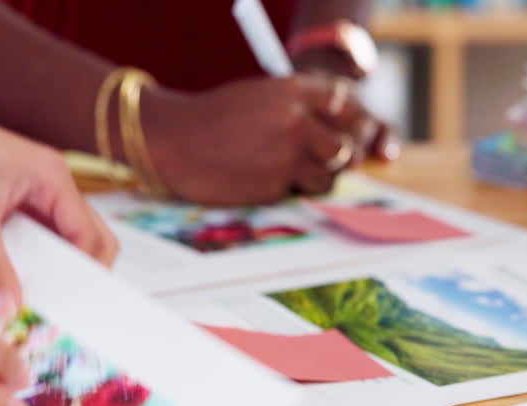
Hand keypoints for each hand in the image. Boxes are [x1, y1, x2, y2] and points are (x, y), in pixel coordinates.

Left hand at [0, 98, 117, 311]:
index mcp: (52, 176)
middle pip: (82, 241)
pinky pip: (27, 243)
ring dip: (46, 272)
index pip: (91, 236)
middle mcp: (46, 185)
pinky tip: (6, 287)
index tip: (73, 310)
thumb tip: (11, 312)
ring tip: (31, 304)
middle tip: (55, 311)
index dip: (87, 275)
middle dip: (73, 276)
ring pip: (54, 244)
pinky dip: (22, 265)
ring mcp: (26, 196)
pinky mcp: (3, 206)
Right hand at [141, 73, 396, 204]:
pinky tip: (257, 177)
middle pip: (344, 147)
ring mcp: (287, 156)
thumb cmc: (216, 119)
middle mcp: (297, 122)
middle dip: (336, 158)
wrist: (175, 141)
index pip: (347, 106)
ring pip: (327, 177)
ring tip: (283, 170)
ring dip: (313, 178)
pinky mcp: (275, 186)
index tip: (344, 134)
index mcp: (294, 91)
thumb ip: (300, 107)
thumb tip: (338, 133)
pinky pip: (296, 192)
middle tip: (318, 161)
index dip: (351, 123)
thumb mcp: (262, 96)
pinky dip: (284, 189)